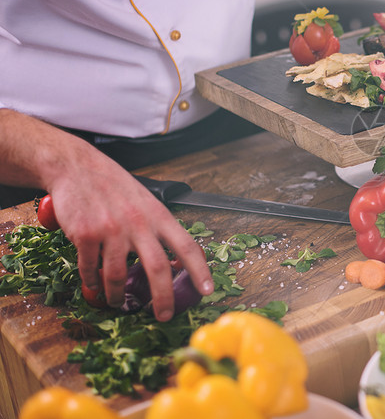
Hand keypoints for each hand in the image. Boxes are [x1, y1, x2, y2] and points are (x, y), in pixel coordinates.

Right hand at [47, 149, 213, 320]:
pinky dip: (91, 282)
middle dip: (163, 298)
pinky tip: (93, 285)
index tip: (209, 290)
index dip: (200, 270)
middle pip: (158, 268)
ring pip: (118, 275)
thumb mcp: (146, 201)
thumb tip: (174, 258)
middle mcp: (139, 224)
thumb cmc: (114, 186)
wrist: (77, 168)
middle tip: (164, 315)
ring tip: (118, 303)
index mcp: (159, 216)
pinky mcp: (85, 235)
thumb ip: (158, 227)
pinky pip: (90, 268)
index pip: (187, 246)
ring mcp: (112, 230)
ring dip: (117, 295)